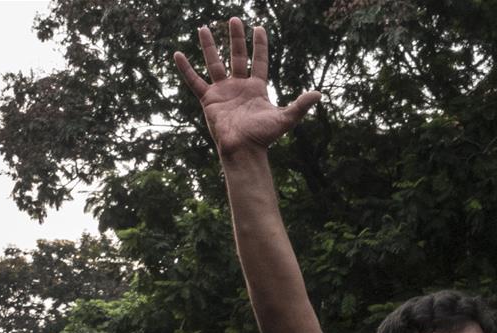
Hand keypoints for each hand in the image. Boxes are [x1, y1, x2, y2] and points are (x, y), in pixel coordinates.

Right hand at [173, 17, 320, 155]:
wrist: (244, 149)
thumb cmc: (263, 136)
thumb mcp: (285, 118)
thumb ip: (300, 105)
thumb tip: (319, 94)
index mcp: (257, 88)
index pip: (258, 61)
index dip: (259, 45)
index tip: (259, 27)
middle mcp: (239, 86)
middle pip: (237, 56)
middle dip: (236, 38)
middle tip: (234, 19)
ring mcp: (223, 91)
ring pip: (214, 63)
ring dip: (209, 45)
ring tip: (203, 27)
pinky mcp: (208, 99)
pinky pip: (194, 80)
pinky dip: (185, 68)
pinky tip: (177, 53)